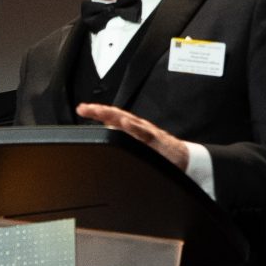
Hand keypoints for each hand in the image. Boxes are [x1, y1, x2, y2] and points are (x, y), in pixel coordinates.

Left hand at [75, 102, 191, 171]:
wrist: (184, 158)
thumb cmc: (159, 152)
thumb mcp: (136, 148)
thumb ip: (121, 144)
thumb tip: (104, 143)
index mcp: (131, 128)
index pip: (111, 117)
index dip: (96, 112)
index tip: (81, 108)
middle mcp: (137, 126)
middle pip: (116, 115)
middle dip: (99, 110)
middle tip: (84, 108)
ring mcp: (146, 131)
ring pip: (127, 120)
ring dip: (112, 115)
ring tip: (99, 111)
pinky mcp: (156, 139)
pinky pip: (144, 133)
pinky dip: (134, 128)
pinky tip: (125, 123)